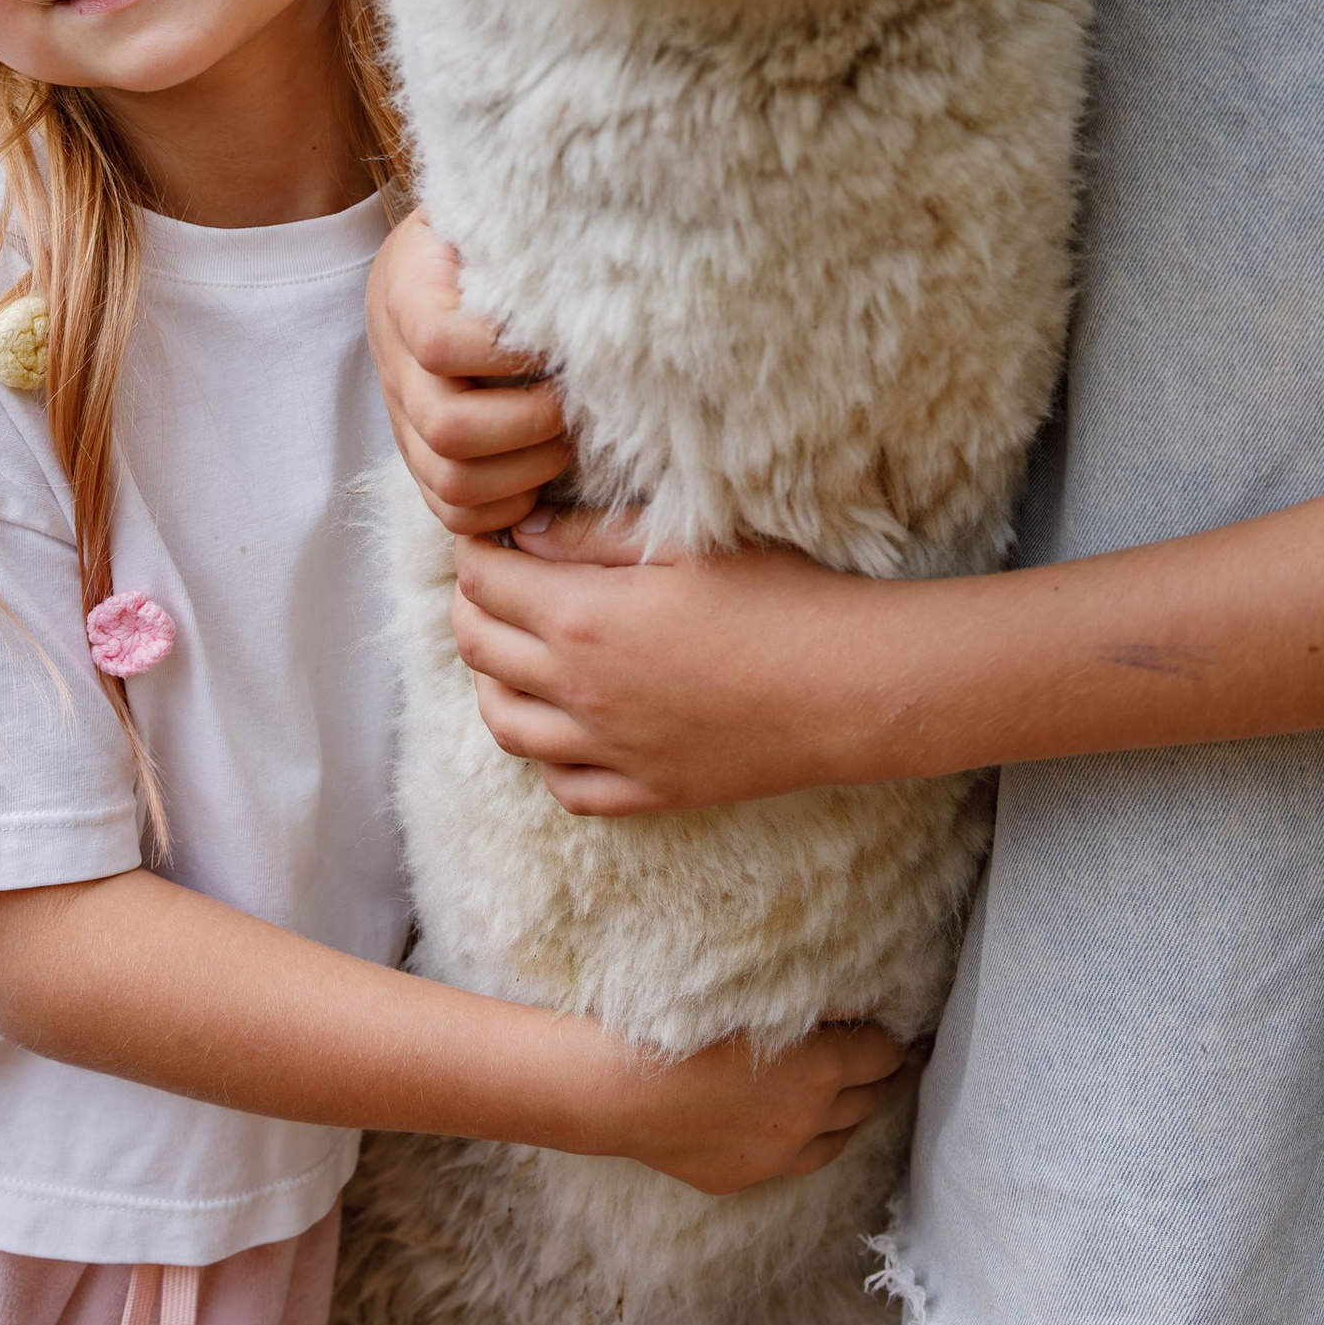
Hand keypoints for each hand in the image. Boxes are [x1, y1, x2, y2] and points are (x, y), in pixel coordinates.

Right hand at [368, 209, 574, 534]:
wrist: (428, 262)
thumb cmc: (481, 237)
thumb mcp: (488, 215)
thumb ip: (521, 231)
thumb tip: (593, 252)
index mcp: (408, 295)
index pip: (440, 342)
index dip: (504, 353)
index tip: (555, 342)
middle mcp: (395, 364)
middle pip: (448, 427)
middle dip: (531, 423)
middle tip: (575, 402)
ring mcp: (403, 419)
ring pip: (451, 482)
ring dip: (527, 470)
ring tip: (567, 439)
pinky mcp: (418, 460)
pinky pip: (453, 514)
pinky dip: (506, 508)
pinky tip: (541, 471)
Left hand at [455, 510, 903, 812]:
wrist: (849, 685)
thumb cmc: (779, 596)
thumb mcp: (683, 545)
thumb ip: (592, 536)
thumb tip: (522, 532)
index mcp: (583, 619)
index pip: (483, 582)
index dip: (476, 550)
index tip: (493, 533)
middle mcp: (579, 692)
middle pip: (478, 649)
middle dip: (473, 606)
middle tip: (499, 580)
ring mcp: (609, 751)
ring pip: (504, 725)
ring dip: (494, 680)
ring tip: (518, 650)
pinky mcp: (645, 792)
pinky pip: (563, 787)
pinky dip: (548, 754)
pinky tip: (568, 722)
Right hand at [587, 1016, 913, 1191]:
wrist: (622, 1089)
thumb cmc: (688, 1025)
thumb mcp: (762, 1001)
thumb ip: (818, 1005)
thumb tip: (861, 1006)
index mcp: (822, 1070)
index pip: (883, 1053)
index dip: (895, 1038)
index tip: (903, 1029)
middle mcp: (809, 1118)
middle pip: (869, 1097)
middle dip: (882, 1076)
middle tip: (893, 1058)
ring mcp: (777, 1155)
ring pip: (839, 1138)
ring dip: (853, 1112)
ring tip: (861, 1094)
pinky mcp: (743, 1176)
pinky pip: (794, 1160)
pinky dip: (810, 1139)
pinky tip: (804, 1125)